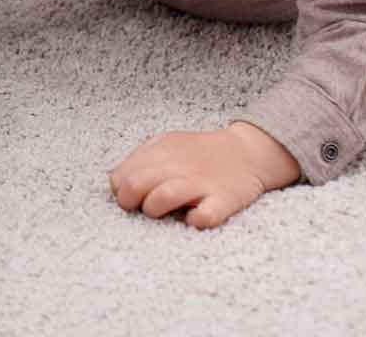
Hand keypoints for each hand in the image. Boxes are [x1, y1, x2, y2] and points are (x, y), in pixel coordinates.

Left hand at [108, 122, 300, 228]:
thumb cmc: (200, 153)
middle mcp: (177, 166)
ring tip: (162, 212)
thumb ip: (142, 159)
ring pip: (163, 197)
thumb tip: (116, 181)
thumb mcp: (167, 145)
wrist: (248, 151)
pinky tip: (193, 219)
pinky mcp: (224, 200)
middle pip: (136, 185)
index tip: (130, 196)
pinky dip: (195, 220)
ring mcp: (201, 183)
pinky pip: (206, 215)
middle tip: (140, 208)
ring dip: (154, 209)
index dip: (120, 190)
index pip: (121, 175)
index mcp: (160, 152)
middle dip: (129, 202)